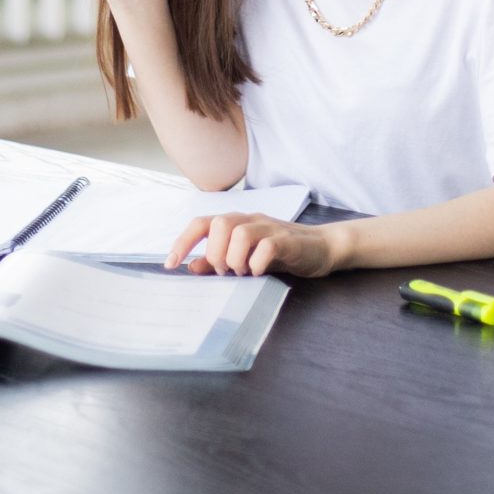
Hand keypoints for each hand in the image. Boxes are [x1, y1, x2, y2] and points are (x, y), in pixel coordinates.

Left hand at [166, 212, 344, 278]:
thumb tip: (190, 266)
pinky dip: (257, 263)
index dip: (183, 242)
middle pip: (219, 224)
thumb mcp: (245, 258)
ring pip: (239, 233)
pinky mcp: (287, 241)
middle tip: (227, 272)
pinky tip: (259, 272)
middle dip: (216, 253)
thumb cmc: (280, 254)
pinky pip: (265, 246)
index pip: (202, 223)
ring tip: (243, 273)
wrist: (322, 248)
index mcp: (236, 223)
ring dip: (235, 259)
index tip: (171, 263)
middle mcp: (250, 220)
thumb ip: (219, 262)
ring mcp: (269, 228)